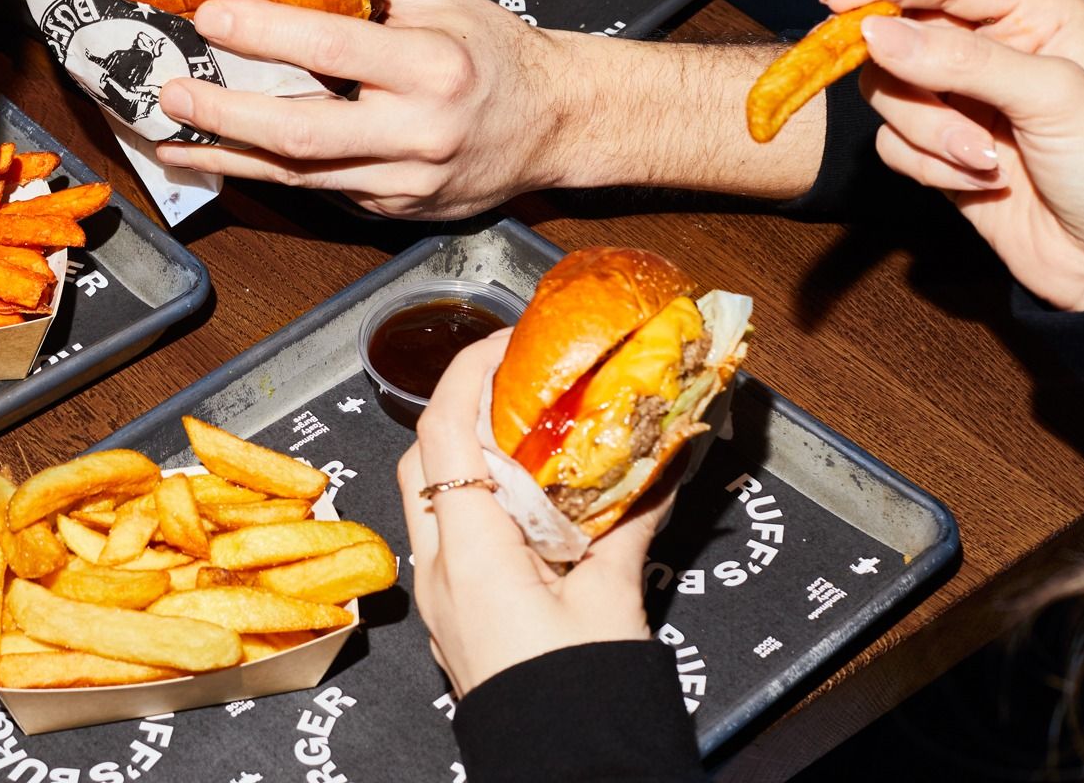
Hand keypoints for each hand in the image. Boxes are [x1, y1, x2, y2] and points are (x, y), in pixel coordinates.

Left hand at [151, 0, 575, 217]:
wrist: (554, 124)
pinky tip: (224, 157)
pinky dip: (269, 173)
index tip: (211, 18)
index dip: (264, 33)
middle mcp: (418, 130)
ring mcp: (406, 181)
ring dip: (229, 157)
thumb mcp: (443, 1)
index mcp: (432, 66)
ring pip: (301, 175)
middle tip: (171, 94)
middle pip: (302, 133)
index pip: (332, 46)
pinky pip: (321, 189)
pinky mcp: (396, 210)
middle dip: (225, 114)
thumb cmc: (495, 54)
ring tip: (172, 138)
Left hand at [397, 331, 665, 696]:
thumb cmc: (580, 695)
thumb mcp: (614, 599)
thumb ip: (630, 522)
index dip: (467, 373)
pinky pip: (444, 538)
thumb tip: (662, 463)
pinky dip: (472, 504)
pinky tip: (523, 505)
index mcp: (471, 554)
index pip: (443, 432)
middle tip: (519, 388)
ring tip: (525, 442)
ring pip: (428, 499)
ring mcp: (436, 596)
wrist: (564, 770)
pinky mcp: (450, 617)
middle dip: (460, 409)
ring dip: (464, 459)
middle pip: (421, 458)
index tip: (506, 344)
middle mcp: (437, 570)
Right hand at [825, 0, 1083, 310]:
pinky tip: (977, 182)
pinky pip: (893, 144)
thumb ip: (963, 60)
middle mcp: (992, 54)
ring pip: (889, 94)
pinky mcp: (939, 155)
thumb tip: (874, 32)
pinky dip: (925, 165)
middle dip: (913, 78)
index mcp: (1035, 19)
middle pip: (901, 36)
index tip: (839, 1)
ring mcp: (963, 106)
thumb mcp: (1053, 98)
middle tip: (930, 105)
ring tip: (983, 160)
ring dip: (928, 132)